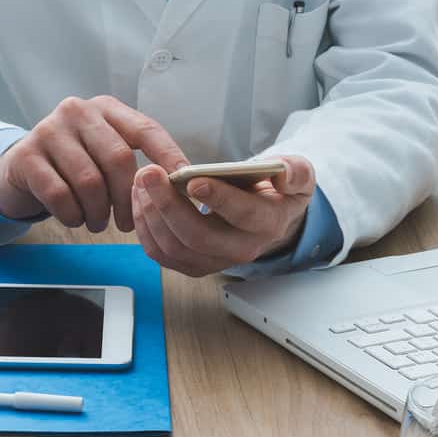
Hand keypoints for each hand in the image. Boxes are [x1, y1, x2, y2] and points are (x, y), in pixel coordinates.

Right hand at [0, 96, 189, 232]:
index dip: (168, 157)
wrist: (17, 171)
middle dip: (128, 198)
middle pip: (118, 158)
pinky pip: (59, 195)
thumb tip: (178, 185)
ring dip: (99, 212)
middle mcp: (78, 111)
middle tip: (128, 223)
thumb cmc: (71, 167)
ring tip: (98, 223)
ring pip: (89, 181)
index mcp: (105, 108)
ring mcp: (49, 130)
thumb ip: (134, 161)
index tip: (183, 184)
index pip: (146, 130)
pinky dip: (72, 215)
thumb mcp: (103, 154)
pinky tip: (74, 218)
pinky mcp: (25, 155)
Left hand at [132, 156, 316, 276]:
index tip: (193, 179)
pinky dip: (144, 226)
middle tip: (149, 173)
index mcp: (267, 224)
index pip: (243, 215)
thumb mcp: (297, 176)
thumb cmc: (277, 192)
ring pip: (173, 247)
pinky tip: (140, 198)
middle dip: (168, 204)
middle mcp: (240, 249)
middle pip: (198, 236)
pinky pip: (159, 252)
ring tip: (141, 180)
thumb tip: (282, 173)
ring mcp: (212, 262)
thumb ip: (295, 172)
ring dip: (150, 213)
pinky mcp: (190, 264)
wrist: (266, 218)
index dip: (218, 199)